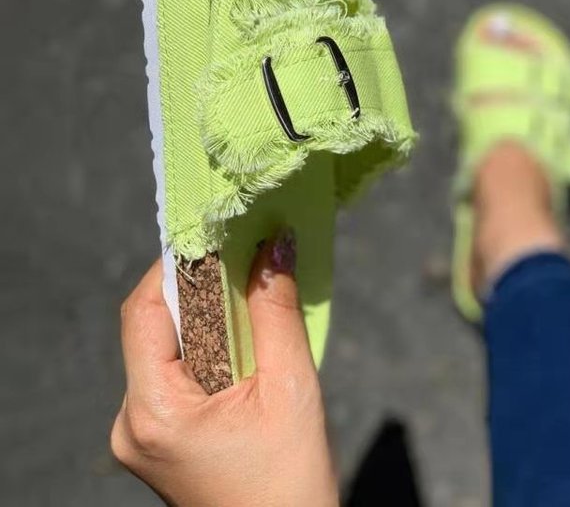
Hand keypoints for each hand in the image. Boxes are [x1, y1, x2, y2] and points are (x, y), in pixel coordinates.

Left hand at [111, 231, 338, 506]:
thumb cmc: (290, 483)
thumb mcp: (290, 389)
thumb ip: (277, 311)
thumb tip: (275, 245)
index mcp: (153, 413)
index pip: (145, 310)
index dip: (177, 264)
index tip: (217, 233)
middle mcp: (133, 422)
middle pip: (154, 326)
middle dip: (200, 287)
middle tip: (243, 254)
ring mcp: (143, 433)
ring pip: (167, 347)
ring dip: (207, 315)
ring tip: (250, 292)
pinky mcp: (161, 436)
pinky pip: (177, 372)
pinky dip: (208, 345)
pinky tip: (243, 336)